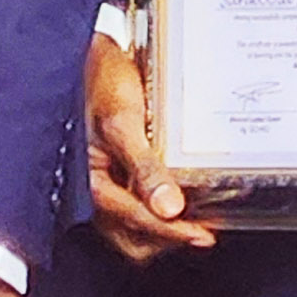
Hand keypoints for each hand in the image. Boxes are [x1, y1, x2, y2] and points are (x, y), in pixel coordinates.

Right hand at [87, 32, 212, 261]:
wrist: (96, 57)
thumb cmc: (100, 83)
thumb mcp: (123, 121)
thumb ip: (143, 166)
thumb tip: (169, 208)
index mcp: (90, 180)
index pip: (133, 220)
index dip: (170, 231)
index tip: (202, 235)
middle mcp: (97, 189)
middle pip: (134, 239)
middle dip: (169, 238)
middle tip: (206, 229)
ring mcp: (108, 186)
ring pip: (138, 231)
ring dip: (168, 230)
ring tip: (201, 216)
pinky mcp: (120, 177)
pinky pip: (141, 211)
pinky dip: (164, 213)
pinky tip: (187, 200)